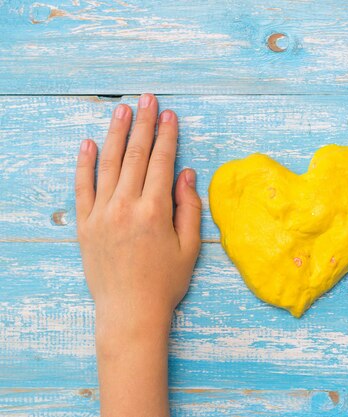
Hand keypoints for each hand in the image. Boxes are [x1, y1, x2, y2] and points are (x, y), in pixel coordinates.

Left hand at [74, 94, 201, 416]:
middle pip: (135, 155)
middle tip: (146, 98)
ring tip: (122, 109)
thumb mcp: (188, 247)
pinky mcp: (85, 225)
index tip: (169, 114)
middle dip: (143, 124)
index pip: (161, 162)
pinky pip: (82, 187)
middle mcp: (126, 206)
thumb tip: (187, 174)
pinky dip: (84, 163)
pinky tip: (88, 142)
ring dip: (116, 134)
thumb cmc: (165, 282)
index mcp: (154, 211)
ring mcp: (101, 214)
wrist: (129, 312)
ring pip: (108, 164)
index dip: (167, 136)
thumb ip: (189, 207)